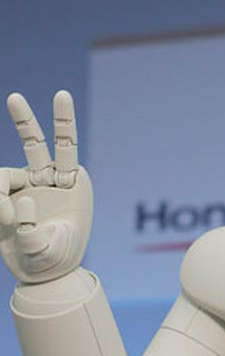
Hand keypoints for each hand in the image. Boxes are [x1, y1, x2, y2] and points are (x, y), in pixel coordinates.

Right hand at [0, 91, 91, 282]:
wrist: (43, 276)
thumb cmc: (56, 260)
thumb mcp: (49, 249)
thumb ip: (31, 230)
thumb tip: (19, 200)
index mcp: (73, 184)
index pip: (67, 147)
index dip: (63, 120)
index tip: (61, 94)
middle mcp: (50, 181)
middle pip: (37, 144)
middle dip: (25, 119)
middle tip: (14, 97)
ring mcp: (26, 189)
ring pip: (4, 174)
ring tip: (10, 223)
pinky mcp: (7, 200)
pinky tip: (9, 223)